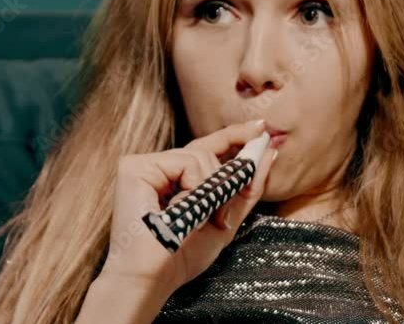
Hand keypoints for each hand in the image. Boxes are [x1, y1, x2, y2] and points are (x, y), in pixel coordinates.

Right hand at [98, 120, 277, 295]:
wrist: (154, 277)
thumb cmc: (183, 255)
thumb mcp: (225, 220)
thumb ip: (246, 187)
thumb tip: (269, 151)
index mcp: (173, 179)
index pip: (206, 149)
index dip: (233, 136)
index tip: (261, 127)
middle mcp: (156, 168)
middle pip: (206, 150)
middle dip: (227, 178)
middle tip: (222, 216)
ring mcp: (144, 165)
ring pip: (199, 155)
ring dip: (212, 189)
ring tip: (201, 219)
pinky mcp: (134, 167)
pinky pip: (185, 161)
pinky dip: (195, 186)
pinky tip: (184, 207)